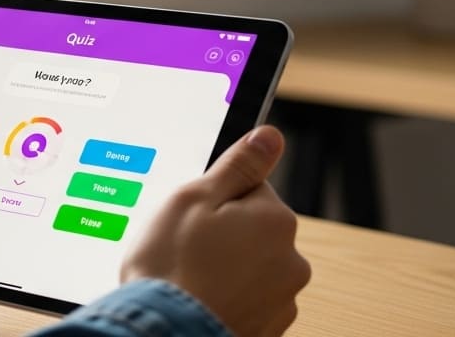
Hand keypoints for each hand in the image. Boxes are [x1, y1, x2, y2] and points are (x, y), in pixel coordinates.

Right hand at [121, 126, 310, 336]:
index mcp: (275, 219)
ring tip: (188, 279)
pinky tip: (199, 300)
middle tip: (184, 248)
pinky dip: (227, 299)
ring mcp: (282, 300)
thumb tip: (269, 136)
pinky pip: (247, 301)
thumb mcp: (193, 198)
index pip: (250, 189)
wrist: (163, 334)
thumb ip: (238, 165)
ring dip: (225, 270)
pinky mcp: (268, 329)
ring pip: (251, 267)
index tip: (191, 217)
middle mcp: (291, 260)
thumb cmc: (170, 267)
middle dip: (223, 235)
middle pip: (253, 230)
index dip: (214, 199)